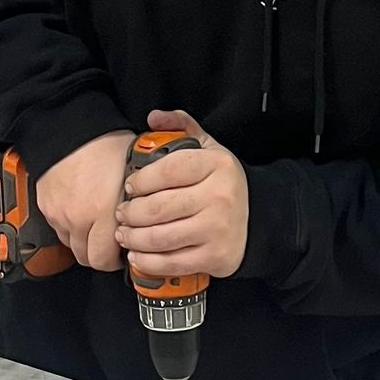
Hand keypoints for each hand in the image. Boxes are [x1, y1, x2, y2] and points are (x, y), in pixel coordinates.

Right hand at [35, 130, 136, 270]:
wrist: (68, 126)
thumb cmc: (104, 143)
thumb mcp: (137, 171)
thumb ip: (144, 199)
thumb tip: (156, 217)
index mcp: (104, 212)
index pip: (108, 259)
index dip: (120, 259)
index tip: (128, 249)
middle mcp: (79, 219)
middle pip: (89, 259)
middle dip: (102, 256)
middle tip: (113, 244)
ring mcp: (60, 216)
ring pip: (73, 247)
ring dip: (86, 242)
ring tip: (98, 228)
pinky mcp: (46, 209)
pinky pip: (59, 231)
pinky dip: (70, 229)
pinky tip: (82, 215)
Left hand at [115, 108, 248, 280]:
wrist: (258, 219)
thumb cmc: (222, 184)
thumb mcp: (208, 148)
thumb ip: (181, 127)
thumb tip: (154, 117)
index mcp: (217, 166)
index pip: (166, 170)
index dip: (139, 180)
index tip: (128, 186)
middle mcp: (220, 197)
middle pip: (157, 207)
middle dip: (130, 213)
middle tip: (121, 213)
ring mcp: (218, 229)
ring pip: (159, 237)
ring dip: (133, 238)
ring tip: (124, 234)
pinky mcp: (215, 257)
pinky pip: (171, 262)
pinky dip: (147, 261)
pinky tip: (137, 254)